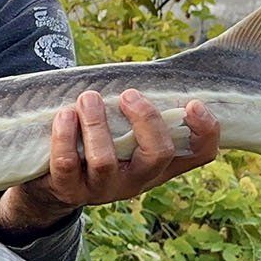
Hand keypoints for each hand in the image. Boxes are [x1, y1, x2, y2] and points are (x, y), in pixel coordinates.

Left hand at [0, 89, 220, 235]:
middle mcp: (136, 180)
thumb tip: (149, 71)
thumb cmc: (96, 145)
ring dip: (96, 123)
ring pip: (105, 161)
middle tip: (129, 94)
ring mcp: (102, 188)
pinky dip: (65, 135)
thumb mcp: (124, 133)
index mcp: (157, 165)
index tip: (193, 103)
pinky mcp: (68, 189)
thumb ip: (139, 112)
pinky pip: (67, 163)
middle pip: (157, 155)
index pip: (199, 155)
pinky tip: (64, 115)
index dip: (206, 132)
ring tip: (88, 97)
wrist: (53, 186)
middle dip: (146, 120)